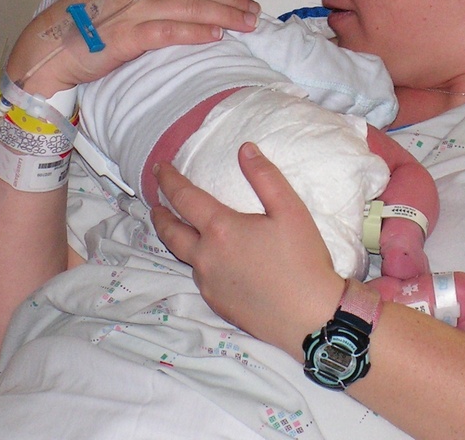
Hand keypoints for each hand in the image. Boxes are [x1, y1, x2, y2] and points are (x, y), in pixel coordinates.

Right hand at [7, 0, 259, 95]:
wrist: (46, 49)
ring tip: (246, 25)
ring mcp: (130, 8)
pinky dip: (195, 32)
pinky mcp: (125, 35)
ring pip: (189, 6)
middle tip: (254, 14)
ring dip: (223, 15)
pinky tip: (216, 36)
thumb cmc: (86, 24)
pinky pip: (169, 31)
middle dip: (230, 0)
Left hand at [151, 143, 343, 358]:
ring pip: (184, 257)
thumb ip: (265, 176)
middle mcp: (206, 257)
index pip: (184, 198)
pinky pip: (201, 277)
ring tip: (181, 229)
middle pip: (170, 232)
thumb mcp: (290, 210)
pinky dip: (199, 262)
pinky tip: (213, 260)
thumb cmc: (303, 260)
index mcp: (221, 229)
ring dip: (178, 239)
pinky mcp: (217, 304)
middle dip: (159, 214)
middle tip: (155, 203)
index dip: (169, 181)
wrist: (309, 317)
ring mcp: (209, 283)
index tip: (159, 168)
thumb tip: (245, 149)